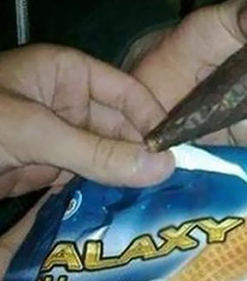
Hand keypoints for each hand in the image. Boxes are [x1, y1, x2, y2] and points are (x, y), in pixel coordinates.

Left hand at [0, 44, 174, 197]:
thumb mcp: (35, 132)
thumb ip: (97, 152)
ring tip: (163, 196)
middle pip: (123, 127)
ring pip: (109, 156)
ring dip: (130, 176)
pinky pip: (90, 179)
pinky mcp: (50, 170)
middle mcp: (71, 104)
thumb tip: (163, 167)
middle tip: (176, 181)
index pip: (127, 93)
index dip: (154, 119)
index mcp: (69, 74)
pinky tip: (133, 206)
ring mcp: (61, 138)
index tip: (178, 149)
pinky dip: (108, 192)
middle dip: (146, 154)